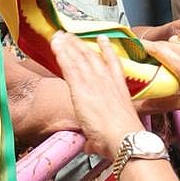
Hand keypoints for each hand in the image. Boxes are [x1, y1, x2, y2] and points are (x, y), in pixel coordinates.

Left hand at [51, 33, 143, 157]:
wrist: (124, 137)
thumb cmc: (123, 138)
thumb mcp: (114, 132)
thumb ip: (97, 139)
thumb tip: (90, 146)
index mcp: (119, 89)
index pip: (112, 64)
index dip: (106, 50)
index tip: (102, 39)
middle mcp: (107, 81)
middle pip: (92, 57)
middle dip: (81, 44)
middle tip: (72, 35)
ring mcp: (94, 82)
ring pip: (79, 58)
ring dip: (69, 45)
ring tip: (61, 35)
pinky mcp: (81, 87)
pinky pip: (68, 66)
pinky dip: (61, 53)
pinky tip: (56, 44)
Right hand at [137, 38, 179, 115]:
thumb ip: (160, 103)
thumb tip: (141, 106)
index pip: (156, 49)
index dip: (142, 47)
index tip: (133, 49)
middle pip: (165, 44)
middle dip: (154, 50)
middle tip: (149, 61)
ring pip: (179, 40)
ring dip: (171, 46)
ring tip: (170, 58)